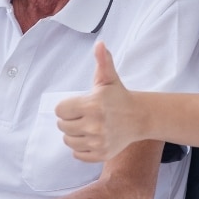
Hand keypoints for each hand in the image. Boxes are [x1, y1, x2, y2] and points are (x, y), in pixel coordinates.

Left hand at [55, 42, 140, 162]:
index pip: (60, 111)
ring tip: (85, 125)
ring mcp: (98, 142)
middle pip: (62, 126)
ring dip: (73, 134)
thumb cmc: (118, 96)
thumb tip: (100, 43)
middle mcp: (95, 125)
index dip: (66, 107)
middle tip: (82, 115)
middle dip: (69, 120)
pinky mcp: (101, 154)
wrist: (138, 117)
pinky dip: (80, 147)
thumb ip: (102, 61)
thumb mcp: (109, 77)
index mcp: (93, 105)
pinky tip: (90, 137)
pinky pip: (77, 154)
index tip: (76, 105)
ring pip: (68, 141)